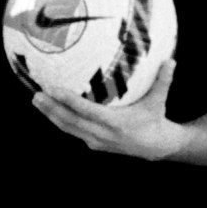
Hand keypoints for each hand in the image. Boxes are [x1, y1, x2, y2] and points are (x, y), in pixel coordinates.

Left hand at [31, 62, 183, 159]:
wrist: (155, 148)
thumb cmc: (155, 119)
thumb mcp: (159, 101)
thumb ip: (162, 81)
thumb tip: (170, 60)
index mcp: (115, 123)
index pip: (86, 112)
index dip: (69, 101)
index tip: (54, 89)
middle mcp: (101, 134)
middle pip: (70, 122)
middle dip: (52, 109)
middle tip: (36, 95)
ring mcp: (96, 141)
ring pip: (68, 128)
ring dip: (50, 115)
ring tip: (36, 100)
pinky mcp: (93, 143)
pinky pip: (72, 131)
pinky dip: (60, 120)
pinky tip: (49, 108)